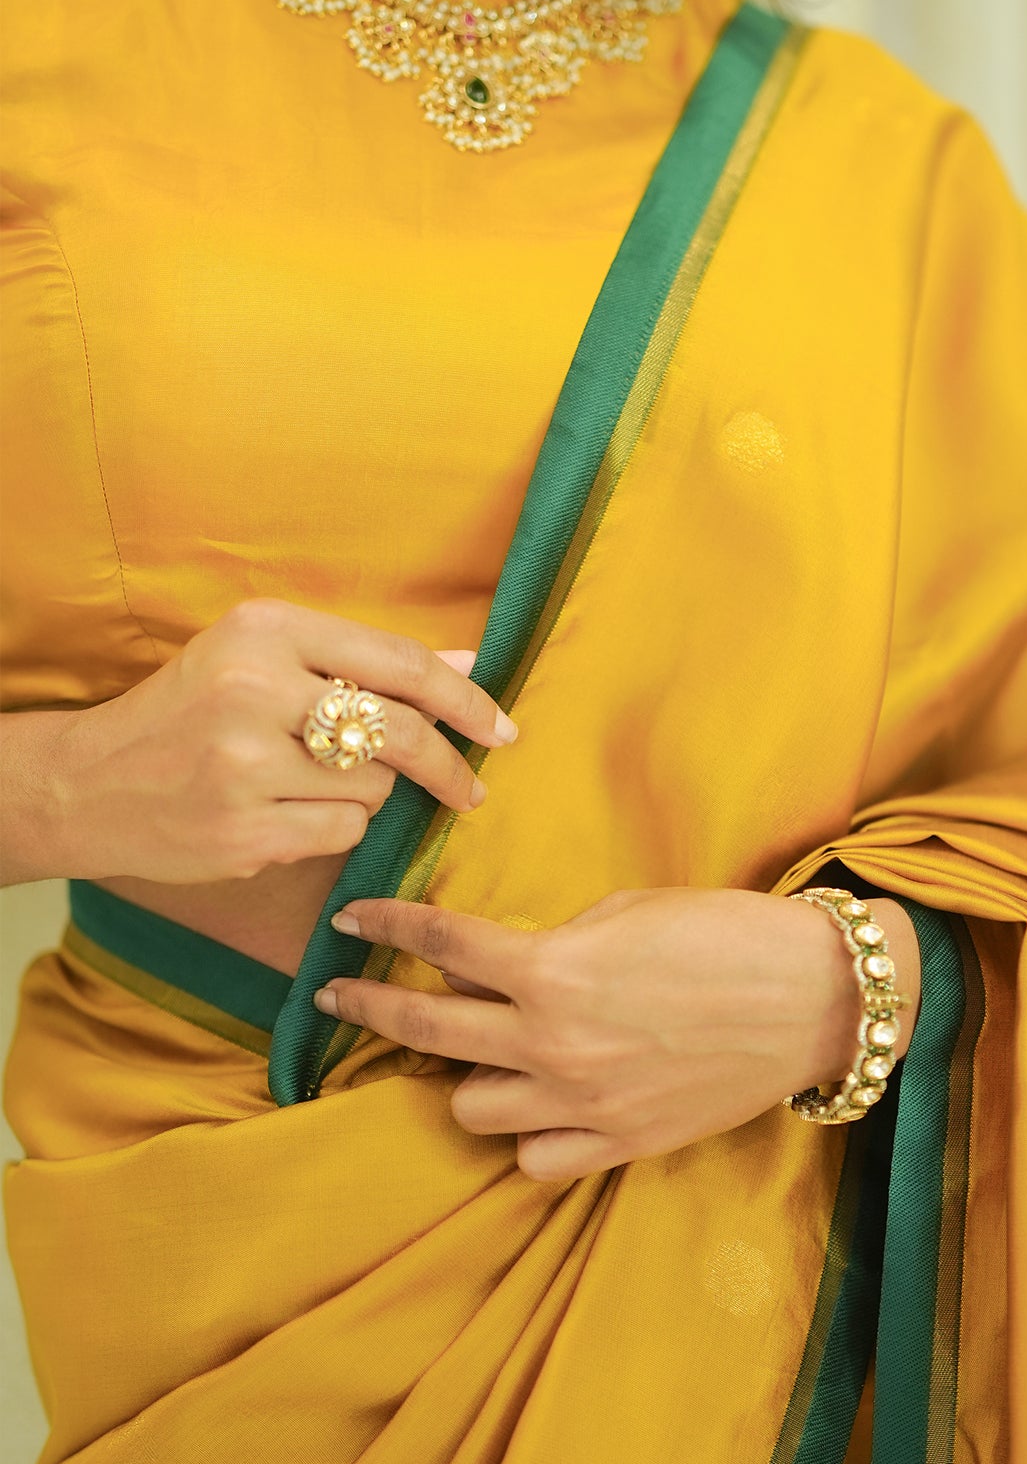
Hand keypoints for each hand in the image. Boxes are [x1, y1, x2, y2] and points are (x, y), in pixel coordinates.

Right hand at [0, 599, 515, 885]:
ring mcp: (245, 765)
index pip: (398, 662)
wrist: (90, 782)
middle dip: (448, 765)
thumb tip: (467, 662)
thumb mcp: (263, 658)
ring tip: (309, 783)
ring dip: (366, 794)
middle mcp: (254, 689)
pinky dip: (336, 829)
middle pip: (400, 730)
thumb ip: (362, 660)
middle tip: (471, 788)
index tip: (500, 727)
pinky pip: (342, 833)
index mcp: (266, 630)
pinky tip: (287, 816)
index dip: (464, 698)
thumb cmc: (192, 712)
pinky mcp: (243, 830)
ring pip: (374, 787)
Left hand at [314, 886, 920, 1180]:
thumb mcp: (627, 910)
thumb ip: (553, 940)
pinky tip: (535, 1104)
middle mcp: (551, 1044)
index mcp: (551, 970)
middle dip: (371, 1006)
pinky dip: (526, 1132)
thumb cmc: (725, 933)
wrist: (811, 997)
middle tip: (340, 996)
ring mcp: (581, 1104)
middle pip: (427, 1029)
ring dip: (465, 1074)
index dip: (385, 923)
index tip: (349, 919)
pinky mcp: (618, 1144)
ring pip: (470, 1106)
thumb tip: (500, 960)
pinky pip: (533, 1157)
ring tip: (479, 1051)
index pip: (438, 943)